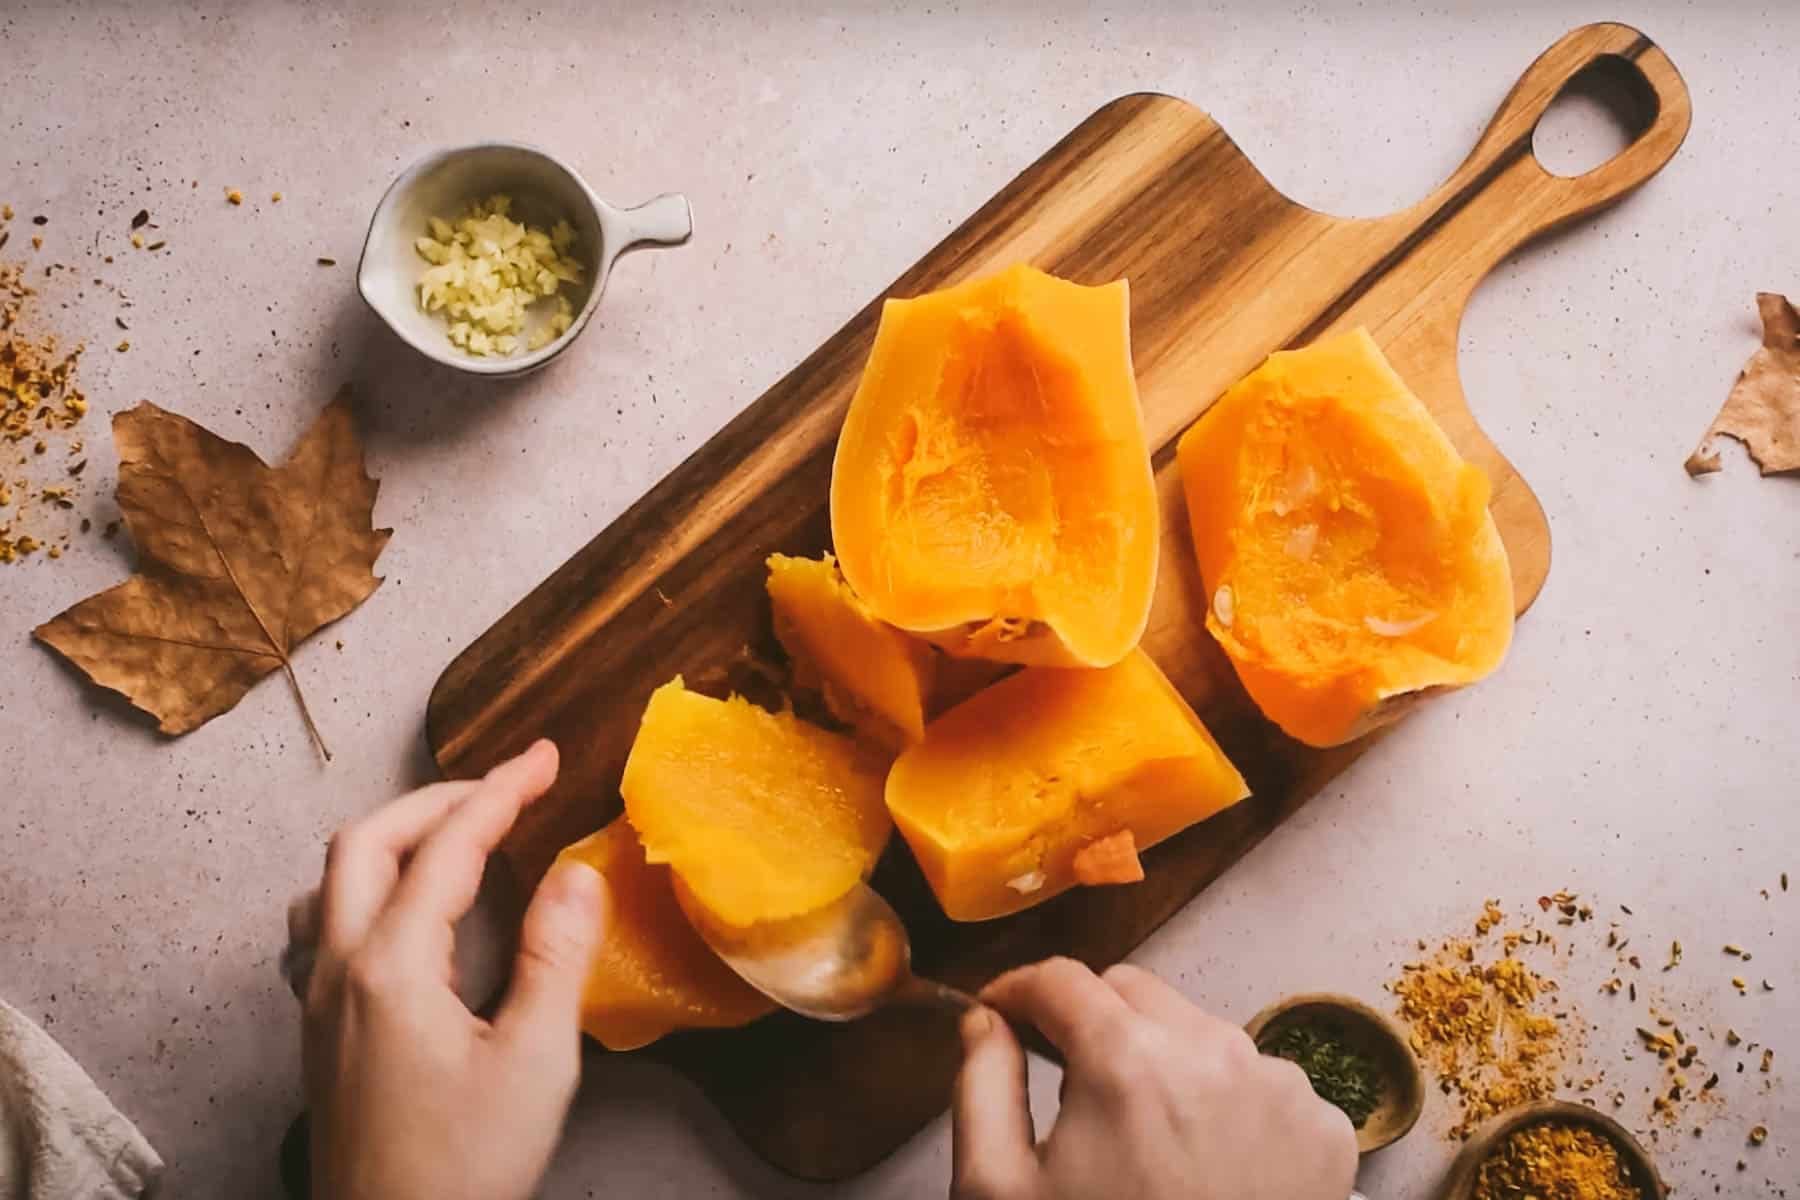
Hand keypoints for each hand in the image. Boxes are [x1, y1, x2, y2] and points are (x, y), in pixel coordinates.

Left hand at [295, 740, 605, 1199]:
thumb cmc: (463, 1168)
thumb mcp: (534, 1064)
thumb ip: (553, 959)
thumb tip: (576, 874)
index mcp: (391, 968)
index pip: (447, 848)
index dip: (500, 792)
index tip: (545, 757)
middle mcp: (338, 971)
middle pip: (367, 842)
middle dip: (441, 800)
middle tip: (508, 788)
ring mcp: (316, 1002)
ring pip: (332, 881)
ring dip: (394, 837)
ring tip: (455, 833)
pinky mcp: (317, 1032)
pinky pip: (322, 926)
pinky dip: (365, 885)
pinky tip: (400, 910)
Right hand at [952, 958, 1355, 1199]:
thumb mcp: (999, 1191)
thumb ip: (983, 1087)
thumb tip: (986, 1022)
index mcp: (1127, 1061)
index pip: (1061, 979)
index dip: (1019, 991)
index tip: (1003, 1015)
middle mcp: (1214, 1053)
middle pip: (1133, 992)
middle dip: (1091, 1021)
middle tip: (1070, 1084)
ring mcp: (1282, 1090)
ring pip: (1200, 1032)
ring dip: (1163, 1061)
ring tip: (1144, 1138)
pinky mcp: (1326, 1131)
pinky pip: (1260, 1084)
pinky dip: (1226, 1105)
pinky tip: (1205, 1163)